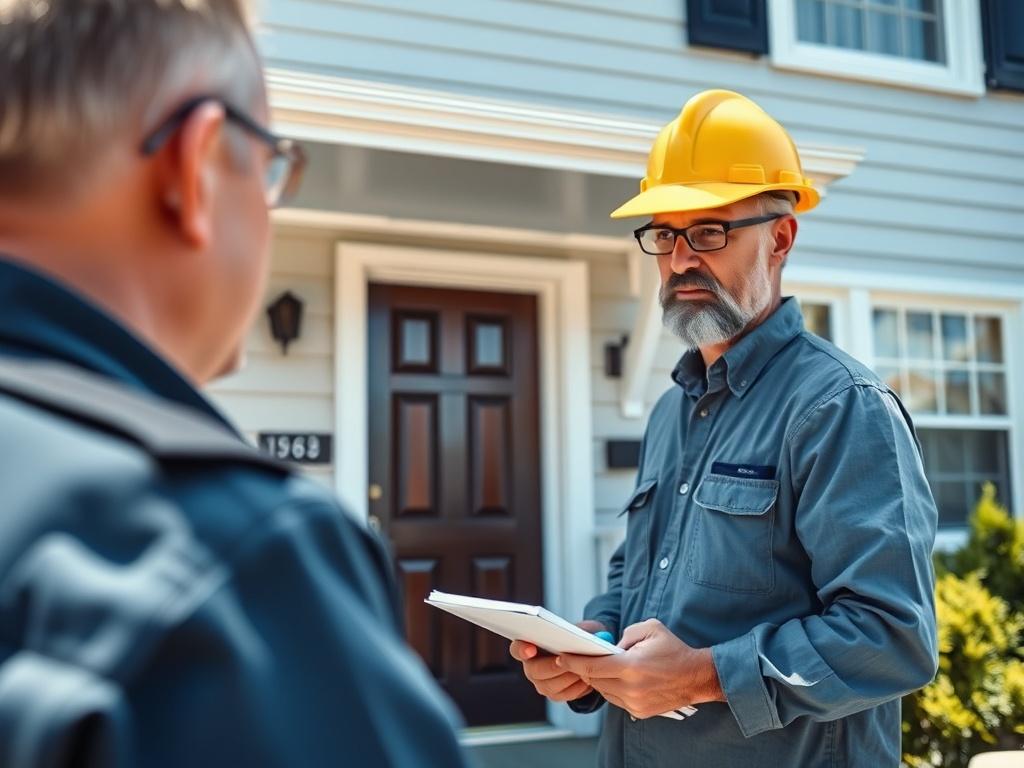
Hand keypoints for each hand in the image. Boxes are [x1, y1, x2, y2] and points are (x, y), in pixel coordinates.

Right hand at [509, 620, 606, 702]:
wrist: (587, 656)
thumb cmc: (578, 638)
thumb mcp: (580, 629)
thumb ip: (579, 629)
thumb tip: (582, 634)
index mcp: (528, 646)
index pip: (517, 649)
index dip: (521, 649)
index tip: (531, 648)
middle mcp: (531, 667)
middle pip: (533, 671)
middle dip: (551, 666)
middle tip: (565, 660)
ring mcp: (541, 682)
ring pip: (548, 686)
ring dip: (566, 677)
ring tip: (581, 670)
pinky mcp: (555, 694)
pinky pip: (563, 695)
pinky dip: (576, 688)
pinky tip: (587, 680)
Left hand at [555, 618, 724, 719]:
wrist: (696, 677)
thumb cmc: (673, 649)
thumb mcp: (649, 628)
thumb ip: (624, 635)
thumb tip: (608, 646)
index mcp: (631, 666)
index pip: (592, 666)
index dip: (573, 661)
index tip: (560, 656)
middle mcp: (631, 688)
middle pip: (594, 680)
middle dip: (583, 669)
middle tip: (574, 658)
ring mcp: (635, 703)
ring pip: (604, 691)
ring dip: (598, 679)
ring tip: (597, 666)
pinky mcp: (640, 711)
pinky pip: (616, 699)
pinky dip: (611, 688)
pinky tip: (614, 677)